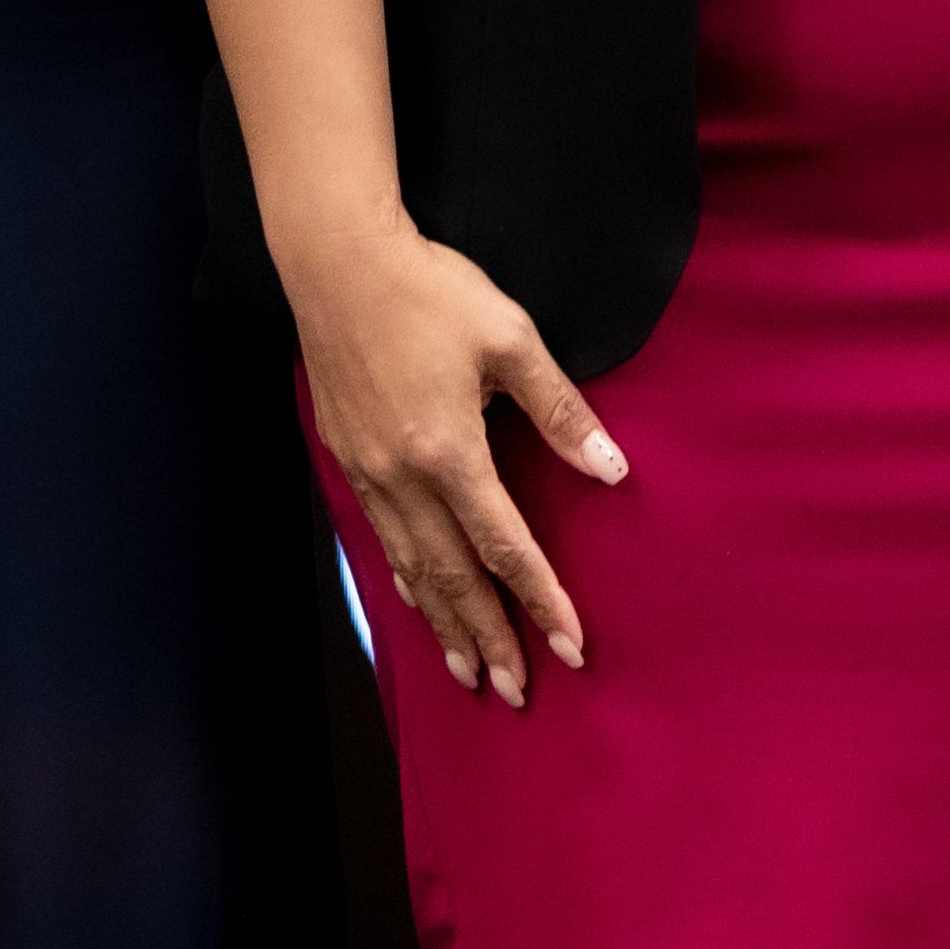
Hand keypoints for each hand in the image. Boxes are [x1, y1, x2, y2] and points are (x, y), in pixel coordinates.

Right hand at [274, 209, 623, 707]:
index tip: (573, 647)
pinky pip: (382, 536)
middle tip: (518, 691)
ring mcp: (367, 470)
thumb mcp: (510, 338)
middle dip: (488, 637)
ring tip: (469, 673)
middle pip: (453, 576)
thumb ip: (561, 411)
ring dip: (443, 624)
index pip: (505, 545)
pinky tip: (418, 600)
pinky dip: (406, 579)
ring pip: (411, 566)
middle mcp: (402, 474)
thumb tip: (613, 472)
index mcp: (449, 450)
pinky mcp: (347, 454)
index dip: (542, 599)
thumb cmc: (430, 290)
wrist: (336, 258)